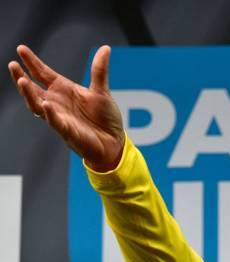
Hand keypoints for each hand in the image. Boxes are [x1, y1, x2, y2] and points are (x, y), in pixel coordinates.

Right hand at [8, 45, 124, 170]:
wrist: (114, 142)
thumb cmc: (105, 119)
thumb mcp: (102, 91)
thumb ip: (99, 70)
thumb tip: (106, 48)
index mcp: (63, 90)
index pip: (42, 73)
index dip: (32, 62)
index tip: (21, 49)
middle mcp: (57, 103)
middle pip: (33, 89)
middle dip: (21, 77)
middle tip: (13, 65)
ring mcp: (60, 117)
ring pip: (37, 106)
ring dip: (29, 95)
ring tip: (22, 81)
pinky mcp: (68, 132)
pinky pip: (55, 123)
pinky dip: (50, 114)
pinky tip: (46, 104)